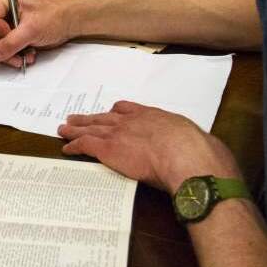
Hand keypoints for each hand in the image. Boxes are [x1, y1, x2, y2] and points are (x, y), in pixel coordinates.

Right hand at [0, 0, 73, 67]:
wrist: (68, 21)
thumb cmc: (54, 15)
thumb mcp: (32, 30)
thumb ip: (10, 43)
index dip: (1, 35)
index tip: (16, 37)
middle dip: (3, 49)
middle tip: (18, 56)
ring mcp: (2, 21)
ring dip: (9, 54)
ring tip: (26, 55)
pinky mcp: (7, 32)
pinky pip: (1, 48)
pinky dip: (13, 54)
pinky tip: (26, 53)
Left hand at [58, 101, 242, 193]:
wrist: (187, 157)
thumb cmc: (198, 153)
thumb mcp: (196, 141)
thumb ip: (191, 145)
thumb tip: (202, 154)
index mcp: (155, 117)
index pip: (130, 109)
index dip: (118, 111)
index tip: (112, 111)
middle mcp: (134, 121)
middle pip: (106, 117)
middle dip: (91, 118)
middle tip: (77, 118)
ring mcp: (120, 133)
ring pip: (91, 128)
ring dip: (76, 129)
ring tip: (64, 128)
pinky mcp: (108, 148)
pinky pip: (85, 145)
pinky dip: (74, 146)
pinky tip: (66, 148)